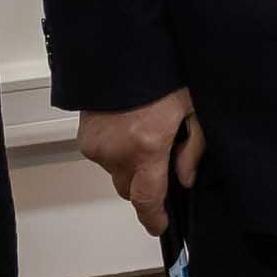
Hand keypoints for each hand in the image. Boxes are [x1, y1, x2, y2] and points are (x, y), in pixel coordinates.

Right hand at [75, 87, 201, 237]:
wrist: (125, 50)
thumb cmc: (162, 74)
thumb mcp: (192, 108)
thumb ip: (192, 148)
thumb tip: (185, 179)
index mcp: (146, 147)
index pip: (148, 199)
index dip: (154, 218)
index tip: (160, 226)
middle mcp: (117, 151)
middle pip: (129, 191)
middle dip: (144, 186)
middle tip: (161, 162)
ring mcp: (97, 145)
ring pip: (115, 173)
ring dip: (129, 165)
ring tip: (143, 133)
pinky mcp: (84, 137)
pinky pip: (102, 157)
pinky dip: (114, 150)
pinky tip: (127, 127)